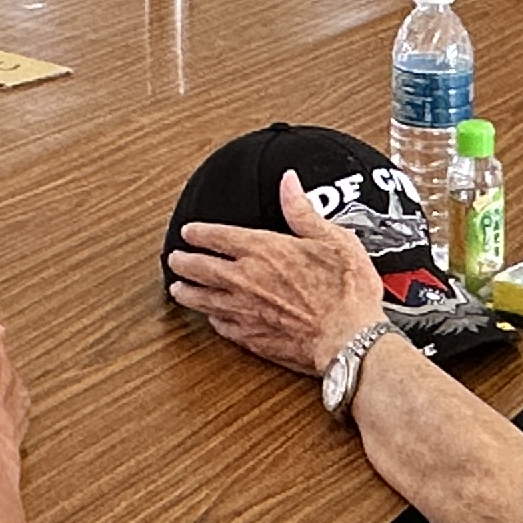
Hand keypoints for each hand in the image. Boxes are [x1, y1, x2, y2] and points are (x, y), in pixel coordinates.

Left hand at [166, 172, 386, 377]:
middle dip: (184, 262)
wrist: (348, 339)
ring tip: (178, 290)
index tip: (189, 232)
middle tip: (174, 260)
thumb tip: (288, 183)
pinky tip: (212, 319)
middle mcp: (246, 280)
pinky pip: (223, 327)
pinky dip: (213, 320)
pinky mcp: (252, 338)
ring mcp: (245, 311)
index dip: (199, 232)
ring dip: (188, 293)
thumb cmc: (346, 292)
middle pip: (201, 268)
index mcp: (264, 250)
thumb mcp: (332, 239)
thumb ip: (303, 211)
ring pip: (204, 299)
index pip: (219, 236)